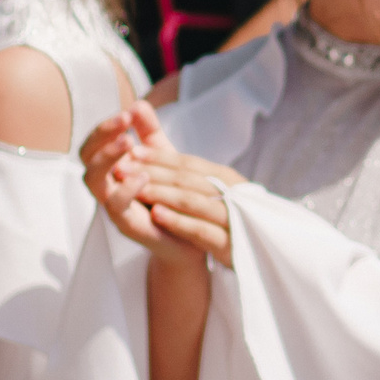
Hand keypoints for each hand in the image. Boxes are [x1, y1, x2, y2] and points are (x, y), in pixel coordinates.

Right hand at [84, 103, 178, 256]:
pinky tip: (144, 176)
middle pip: (86, 158)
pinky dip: (126, 188)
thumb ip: (150, 132)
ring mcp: (113, 206)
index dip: (106, 127)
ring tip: (129, 143)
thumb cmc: (171, 193)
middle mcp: (107, 186)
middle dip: (101, 136)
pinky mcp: (127, 224)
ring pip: (93, 180)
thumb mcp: (163, 157)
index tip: (127, 113)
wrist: (191, 233)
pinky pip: (115, 206)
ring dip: (108, 158)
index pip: (95, 143)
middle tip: (123, 121)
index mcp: (112, 168)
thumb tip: (138, 103)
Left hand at [114, 153, 245, 269]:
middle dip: (153, 173)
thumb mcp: (209, 189)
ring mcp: (232, 219)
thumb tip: (145, 125)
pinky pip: (200, 229)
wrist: (255, 255)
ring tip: (136, 189)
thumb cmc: (223, 218)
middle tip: (123, 170)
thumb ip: (182, 166)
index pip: (188, 163)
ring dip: (162, 194)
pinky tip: (156, 215)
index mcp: (226, 178)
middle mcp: (232, 194)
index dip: (159, 157)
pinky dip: (178, 221)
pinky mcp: (228, 244)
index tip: (132, 152)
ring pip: (193, 201)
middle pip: (187, 179)